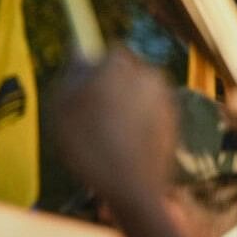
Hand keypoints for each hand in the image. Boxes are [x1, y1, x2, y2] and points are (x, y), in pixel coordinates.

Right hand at [52, 47, 175, 204]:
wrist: (130, 187)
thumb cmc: (88, 143)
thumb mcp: (63, 106)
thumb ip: (72, 72)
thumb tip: (79, 49)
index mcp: (120, 65)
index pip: (107, 51)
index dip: (93, 69)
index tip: (82, 89)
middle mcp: (148, 74)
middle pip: (125, 72)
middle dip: (111, 86)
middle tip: (90, 115)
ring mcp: (165, 99)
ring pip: (138, 93)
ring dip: (125, 106)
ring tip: (106, 136)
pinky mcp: (174, 122)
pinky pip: (149, 113)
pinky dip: (138, 123)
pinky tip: (122, 146)